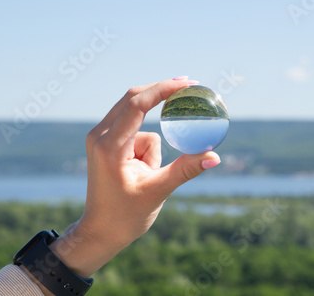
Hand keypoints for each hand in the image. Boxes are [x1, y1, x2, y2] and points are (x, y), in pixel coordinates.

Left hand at [49, 78, 220, 277]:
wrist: (99, 231)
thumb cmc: (125, 216)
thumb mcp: (158, 191)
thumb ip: (185, 170)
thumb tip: (214, 156)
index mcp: (110, 146)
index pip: (137, 105)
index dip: (162, 89)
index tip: (186, 83)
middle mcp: (99, 135)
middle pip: (133, 99)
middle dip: (160, 93)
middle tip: (188, 86)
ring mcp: (99, 137)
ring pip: (136, 118)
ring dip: (152, 141)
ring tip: (148, 173)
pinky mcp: (103, 141)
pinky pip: (133, 131)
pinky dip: (145, 145)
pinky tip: (140, 170)